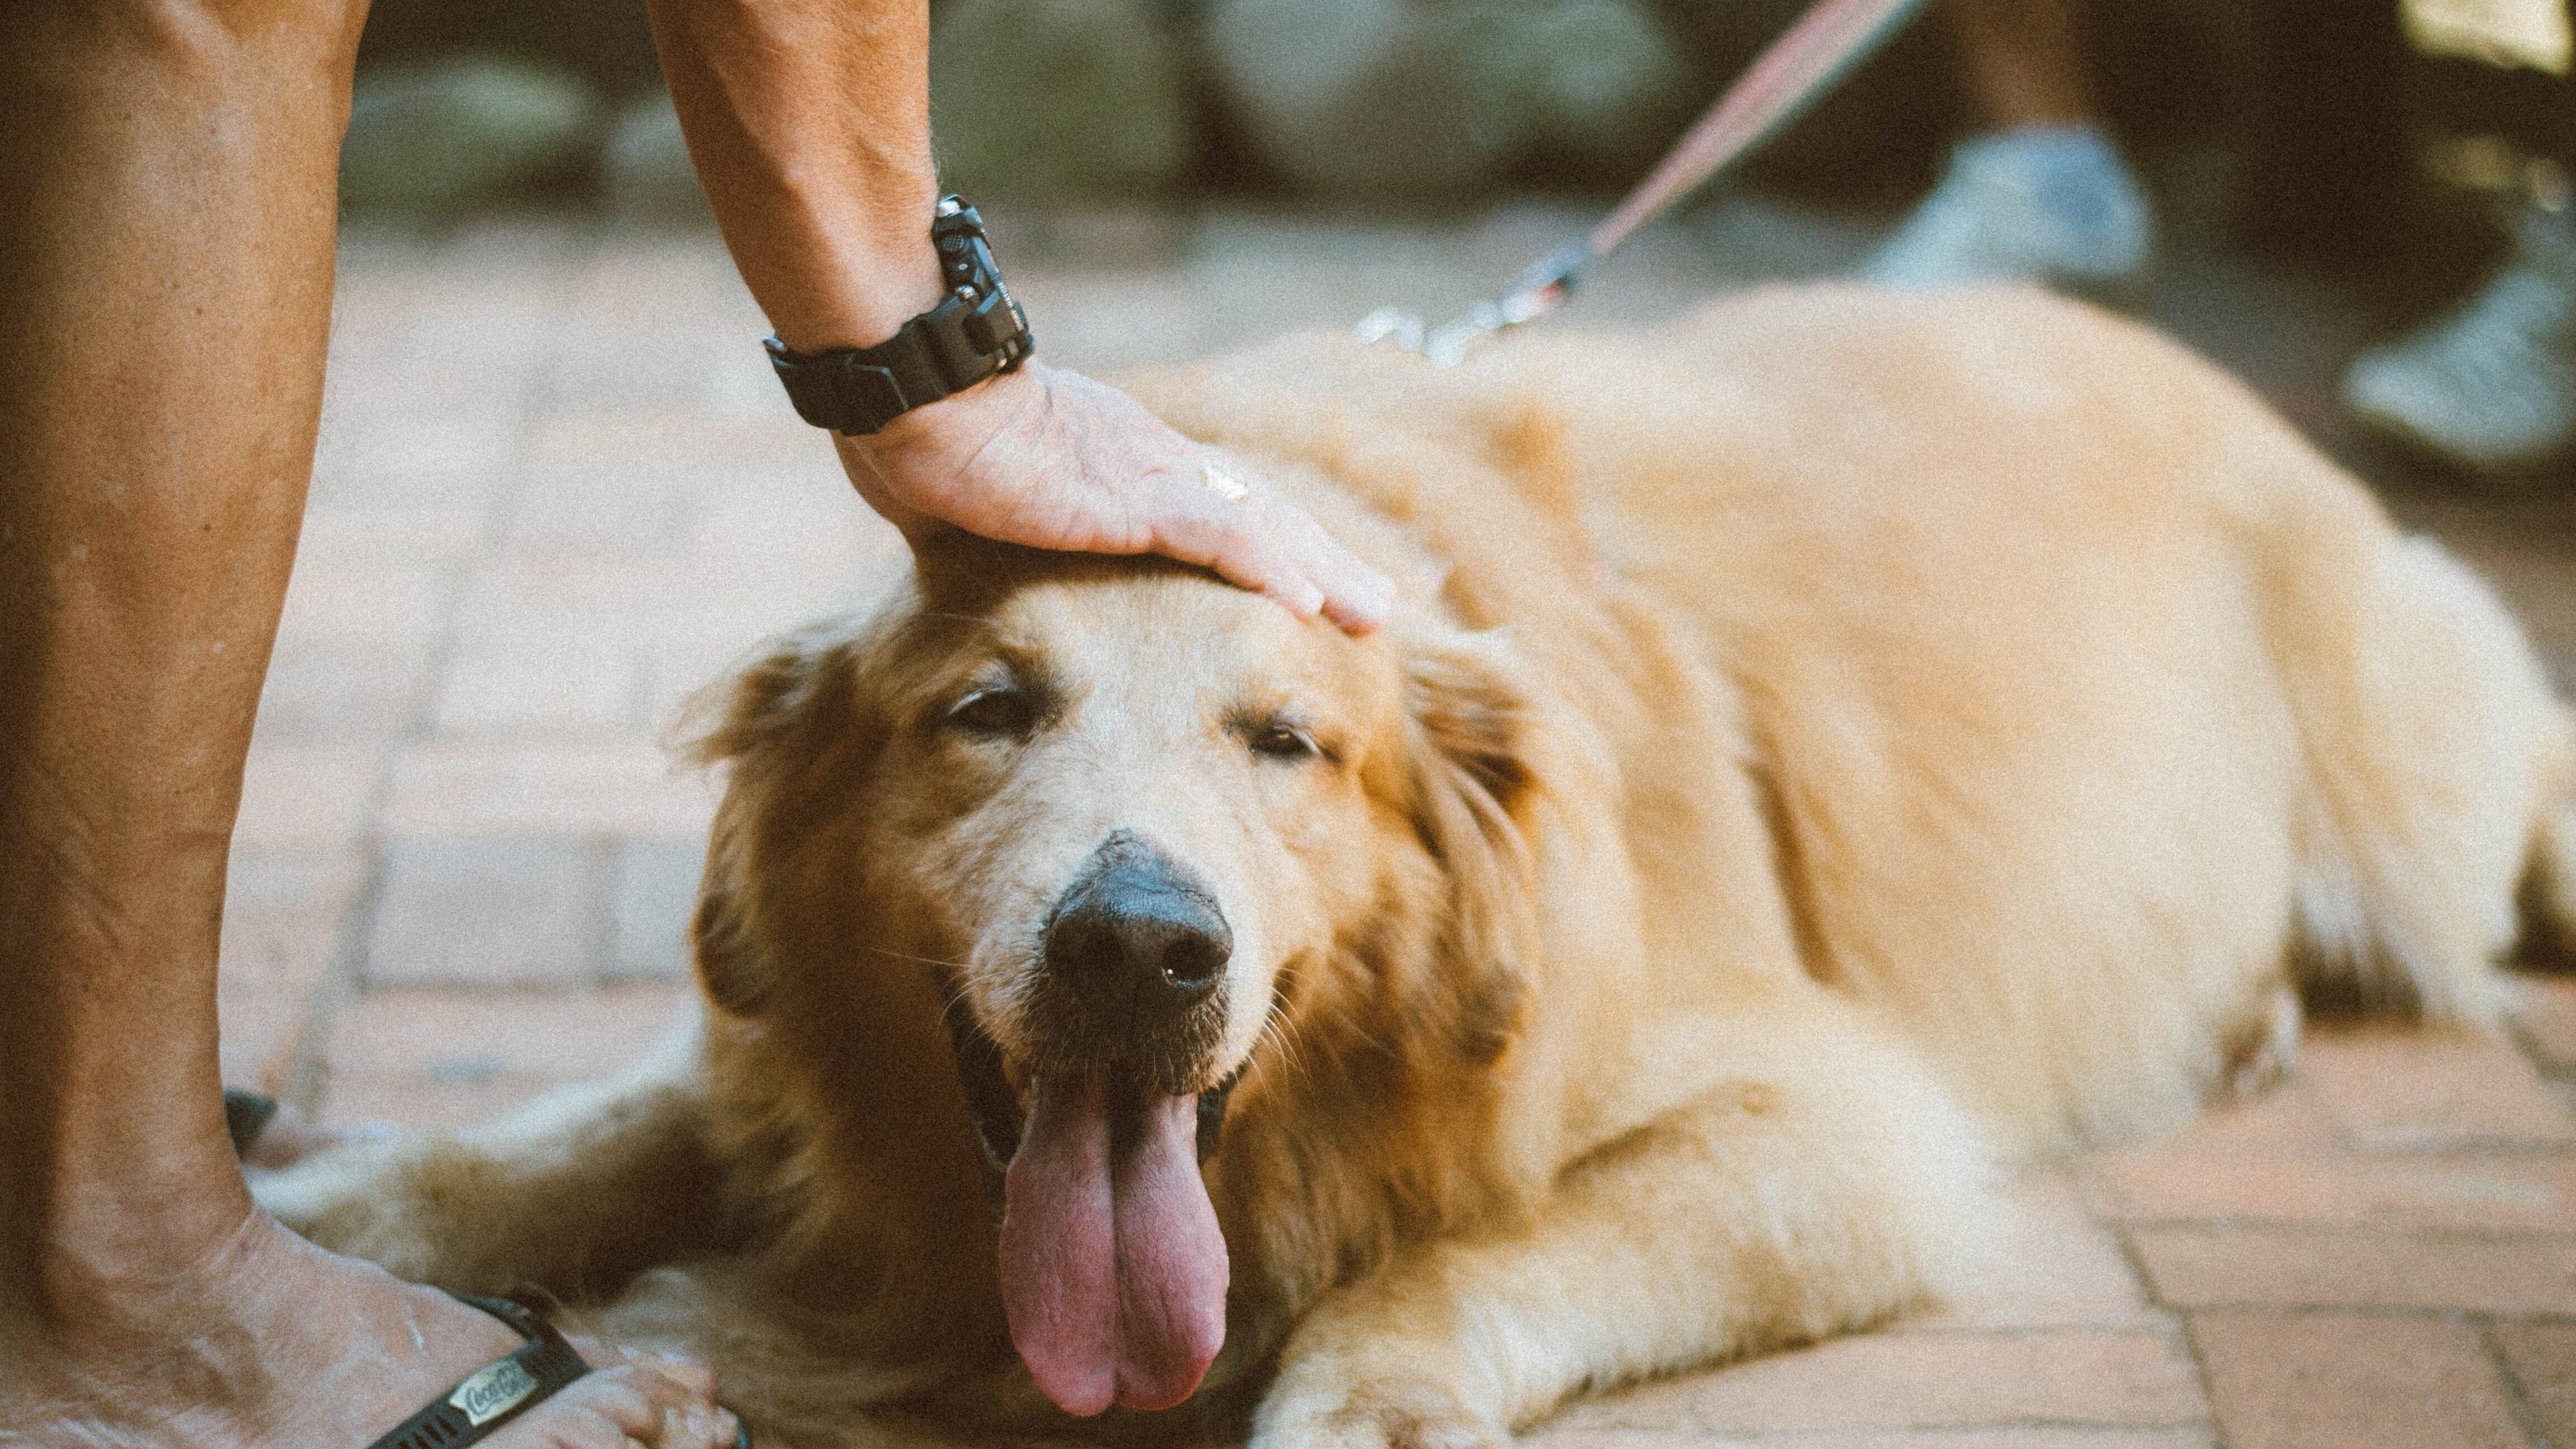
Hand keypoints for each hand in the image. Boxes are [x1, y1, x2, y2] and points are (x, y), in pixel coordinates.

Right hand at [833, 361, 1393, 634]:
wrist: (911, 387)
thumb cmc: (919, 434)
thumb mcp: (968, 500)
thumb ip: (987, 525)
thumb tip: (953, 548)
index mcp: (1120, 465)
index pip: (1218, 510)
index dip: (1272, 546)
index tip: (1314, 583)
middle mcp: (1151, 464)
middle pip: (1260, 516)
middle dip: (1323, 562)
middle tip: (1378, 608)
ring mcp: (1146, 478)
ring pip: (1259, 527)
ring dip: (1320, 572)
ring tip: (1373, 616)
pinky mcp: (1129, 498)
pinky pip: (1216, 537)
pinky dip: (1266, 567)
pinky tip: (1308, 604)